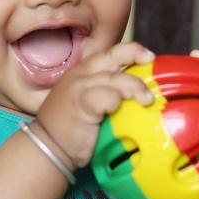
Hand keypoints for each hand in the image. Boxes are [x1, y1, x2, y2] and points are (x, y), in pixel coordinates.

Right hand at [37, 42, 154, 167]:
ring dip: (134, 86)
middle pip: (111, 56)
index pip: (109, 53)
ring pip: (113, 77)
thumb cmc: (72, 128)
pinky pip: (106, 96)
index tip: (149, 57)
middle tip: (150, 61)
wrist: (48, 147)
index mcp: (83, 72)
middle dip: (133, 53)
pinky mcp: (80, 103)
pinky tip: (119, 110)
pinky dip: (116, 100)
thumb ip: (107, 92)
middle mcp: (80, 75)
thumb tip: (140, 92)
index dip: (130, 51)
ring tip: (147, 99)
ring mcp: (78, 87)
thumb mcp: (88, 101)